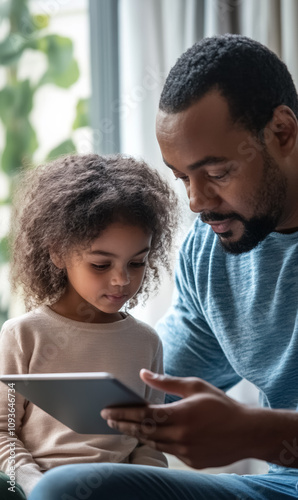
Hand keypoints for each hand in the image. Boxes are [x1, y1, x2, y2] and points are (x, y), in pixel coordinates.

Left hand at [101, 370, 255, 468]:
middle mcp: (181, 436)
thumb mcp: (195, 386)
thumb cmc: (221, 405)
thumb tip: (143, 374)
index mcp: (181, 415)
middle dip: (123, 424)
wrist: (247, 432)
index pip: (144, 415)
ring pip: (153, 443)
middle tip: (108, 418)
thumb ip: (166, 381)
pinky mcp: (191, 462)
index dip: (124, 412)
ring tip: (123, 426)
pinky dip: (155, 442)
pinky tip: (147, 435)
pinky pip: (167, 451)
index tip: (108, 409)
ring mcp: (186, 452)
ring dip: (136, 434)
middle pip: (144, 431)